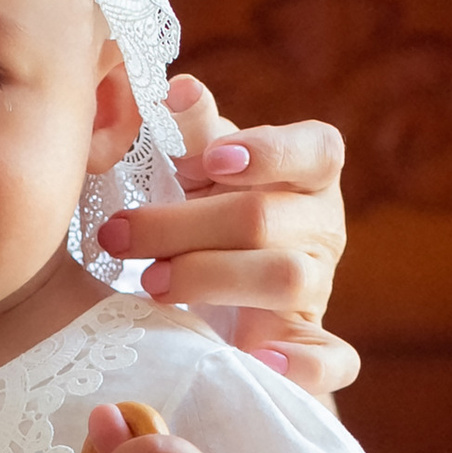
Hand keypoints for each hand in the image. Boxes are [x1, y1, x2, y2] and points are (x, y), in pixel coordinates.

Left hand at [97, 82, 358, 393]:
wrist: (222, 304)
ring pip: (285, 279)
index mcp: (307, 173)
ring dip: (209, 279)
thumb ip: (194, 132)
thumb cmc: (208, 219)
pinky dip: (301, 364)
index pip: (315, 148)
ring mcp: (322, 287)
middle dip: (184, 225)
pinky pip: (332, 358)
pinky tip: (255, 359)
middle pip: (266, 219)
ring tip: (150, 285)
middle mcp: (323, 227)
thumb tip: (177, 89)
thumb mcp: (199, 172)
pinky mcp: (315, 347)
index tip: (211, 162)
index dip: (268, 152)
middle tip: (118, 235)